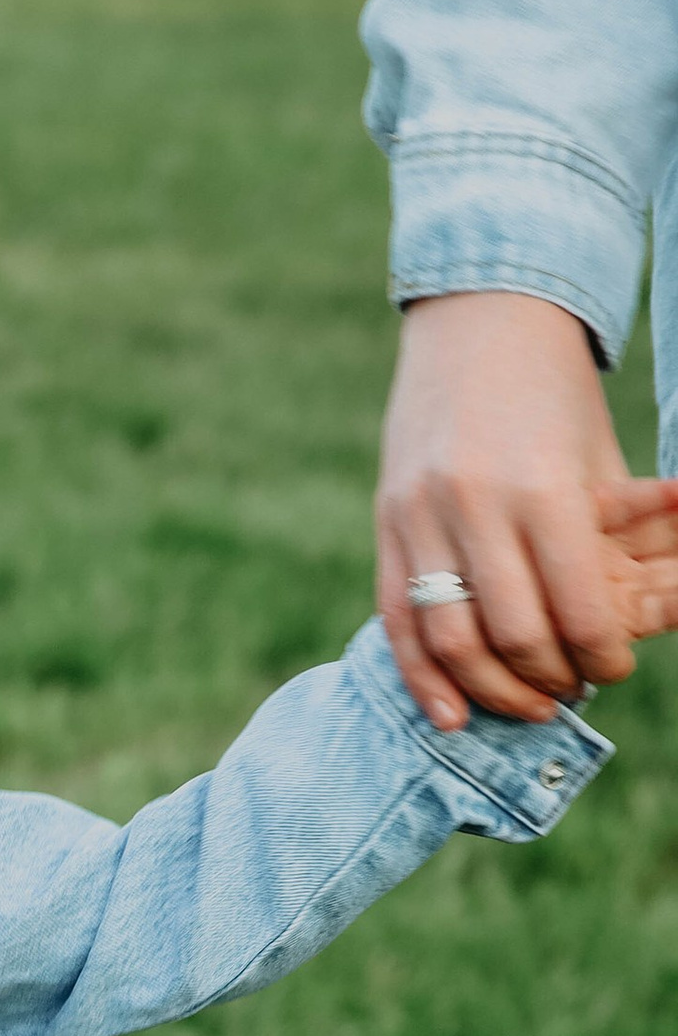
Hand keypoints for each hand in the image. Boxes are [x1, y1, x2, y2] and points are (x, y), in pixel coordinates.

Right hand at [376, 290, 677, 727]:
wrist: (481, 321)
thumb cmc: (559, 396)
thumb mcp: (600, 461)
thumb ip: (617, 538)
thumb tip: (647, 615)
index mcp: (543, 489)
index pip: (574, 612)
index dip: (601, 656)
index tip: (613, 668)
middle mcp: (476, 506)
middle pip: (514, 636)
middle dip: (550, 678)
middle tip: (572, 689)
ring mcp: (422, 516)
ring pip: (451, 639)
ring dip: (491, 689)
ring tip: (523, 704)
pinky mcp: (388, 522)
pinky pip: (398, 619)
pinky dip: (423, 677)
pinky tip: (449, 714)